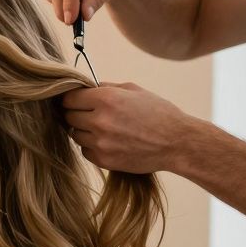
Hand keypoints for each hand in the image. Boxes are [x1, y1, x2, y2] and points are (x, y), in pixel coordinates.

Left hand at [61, 82, 197, 173]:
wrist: (177, 143)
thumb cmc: (158, 113)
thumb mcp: (134, 90)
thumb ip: (106, 87)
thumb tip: (85, 86)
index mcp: (106, 99)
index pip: (70, 98)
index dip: (72, 99)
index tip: (76, 101)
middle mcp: (100, 120)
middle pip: (69, 116)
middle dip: (77, 113)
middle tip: (90, 114)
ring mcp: (100, 142)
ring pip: (75, 134)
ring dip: (83, 130)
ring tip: (102, 128)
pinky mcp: (104, 160)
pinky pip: (85, 150)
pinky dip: (92, 146)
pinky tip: (107, 141)